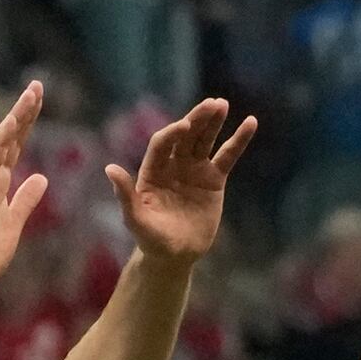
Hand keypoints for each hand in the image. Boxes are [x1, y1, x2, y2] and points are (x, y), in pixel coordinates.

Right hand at [0, 83, 50, 296]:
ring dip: (15, 118)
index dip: (26, 124)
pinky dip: (0, 140)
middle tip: (37, 85)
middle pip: (8, 138)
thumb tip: (40, 177)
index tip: (38, 101)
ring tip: (29, 95)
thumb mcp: (14, 223)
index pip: (15, 147)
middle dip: (23, 112)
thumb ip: (25, 200)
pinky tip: (12, 122)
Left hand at [109, 96, 259, 262]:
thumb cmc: (152, 240)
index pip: (162, 144)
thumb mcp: (136, 220)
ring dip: (213, 122)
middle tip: (211, 104)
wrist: (176, 255)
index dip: (172, 134)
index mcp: (153, 171)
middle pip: (185, 136)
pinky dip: (238, 140)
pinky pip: (227, 156)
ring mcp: (194, 170)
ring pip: (205, 140)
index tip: (184, 126)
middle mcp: (173, 165)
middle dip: (196, 119)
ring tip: (222, 104)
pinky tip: (250, 122)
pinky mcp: (214, 179)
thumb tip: (110, 168)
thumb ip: (125, 195)